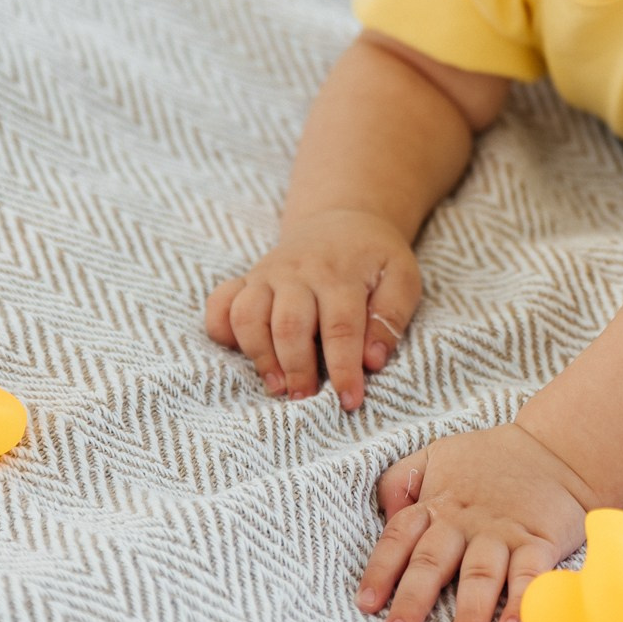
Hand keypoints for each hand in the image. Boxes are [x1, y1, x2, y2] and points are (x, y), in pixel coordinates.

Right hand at [204, 208, 418, 410]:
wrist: (340, 220)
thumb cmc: (373, 258)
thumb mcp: (401, 277)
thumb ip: (392, 316)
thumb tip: (372, 360)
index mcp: (340, 274)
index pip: (341, 328)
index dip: (343, 369)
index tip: (349, 401)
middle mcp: (298, 273)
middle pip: (289, 325)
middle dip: (297, 368)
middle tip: (306, 398)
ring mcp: (267, 275)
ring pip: (247, 315)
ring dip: (259, 355)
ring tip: (277, 385)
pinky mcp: (247, 279)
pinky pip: (220, 303)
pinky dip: (221, 329)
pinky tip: (240, 351)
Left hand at [358, 424, 595, 621]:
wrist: (555, 448)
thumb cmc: (489, 459)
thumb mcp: (436, 455)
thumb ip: (402, 480)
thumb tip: (383, 514)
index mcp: (437, 504)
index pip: (400, 537)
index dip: (381, 569)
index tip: (366, 603)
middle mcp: (464, 522)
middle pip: (433, 561)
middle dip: (414, 599)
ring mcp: (502, 533)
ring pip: (480, 573)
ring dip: (470, 607)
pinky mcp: (538, 542)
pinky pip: (529, 574)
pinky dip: (521, 601)